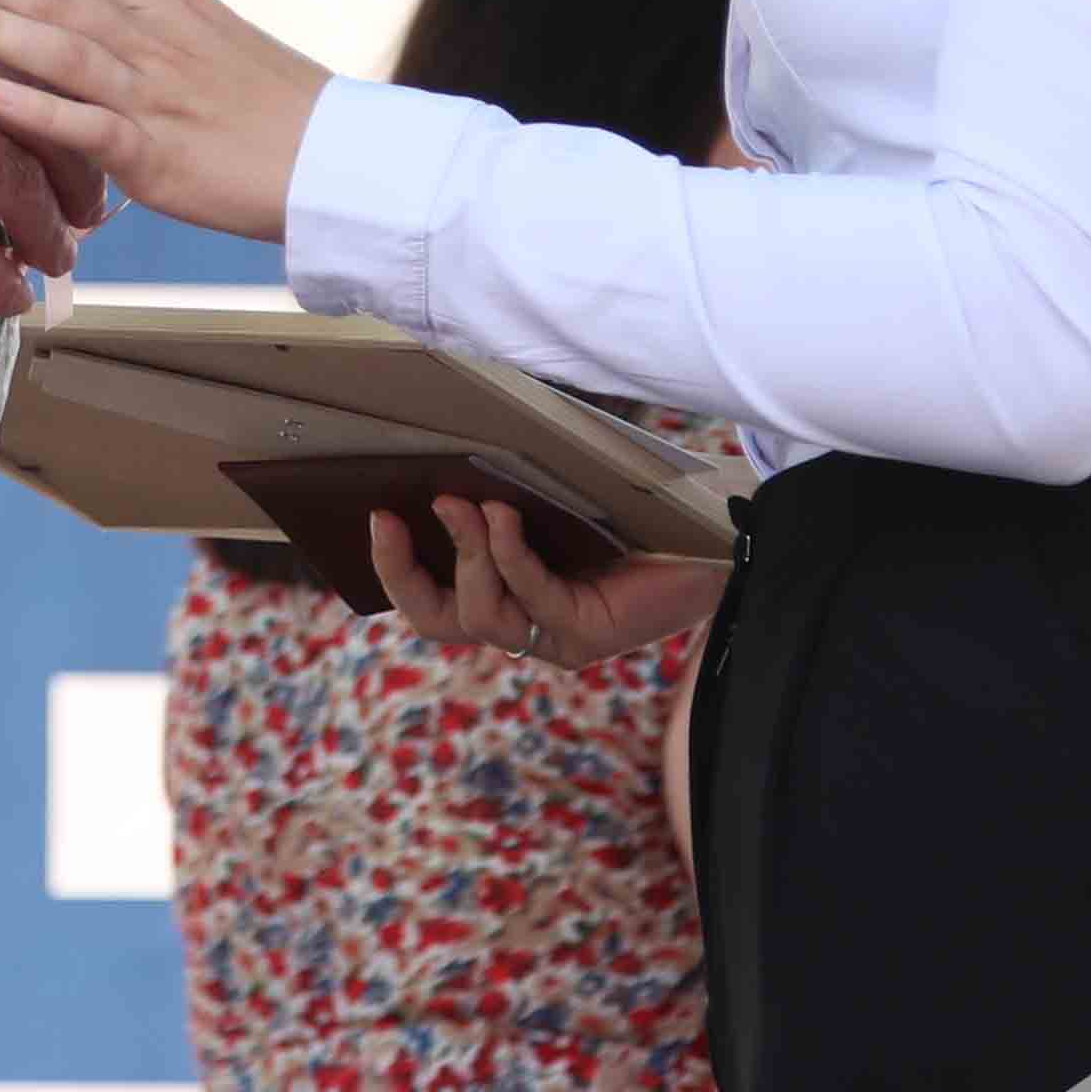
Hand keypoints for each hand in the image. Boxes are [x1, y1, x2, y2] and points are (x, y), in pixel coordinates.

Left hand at [0, 0, 328, 246]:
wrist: (331, 158)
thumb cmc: (261, 101)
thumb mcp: (195, 37)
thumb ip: (128, 22)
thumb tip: (63, 9)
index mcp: (157, 0)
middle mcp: (151, 32)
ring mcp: (153, 90)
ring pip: (62, 46)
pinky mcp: (159, 151)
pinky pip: (91, 126)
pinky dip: (40, 110)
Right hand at [374, 492, 722, 669]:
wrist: (712, 536)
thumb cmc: (631, 509)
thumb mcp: (552, 499)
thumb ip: (502, 492)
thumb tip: (446, 453)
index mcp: (506, 595)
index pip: (430, 601)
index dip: (394, 566)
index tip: (378, 514)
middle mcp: (524, 625)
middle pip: (437, 622)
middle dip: (403, 573)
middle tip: (393, 520)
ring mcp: (554, 638)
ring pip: (479, 614)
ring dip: (465, 553)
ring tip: (466, 504)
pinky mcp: (588, 635)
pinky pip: (532, 598)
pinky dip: (510, 555)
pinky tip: (504, 517)